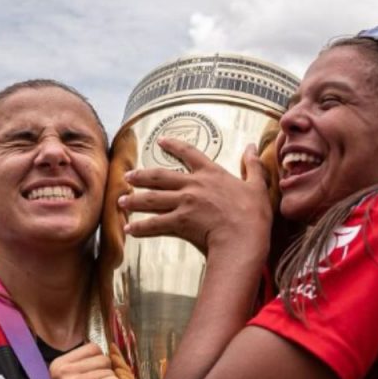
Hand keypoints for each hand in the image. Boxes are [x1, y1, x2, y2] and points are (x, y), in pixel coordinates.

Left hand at [121, 138, 271, 259]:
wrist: (243, 237)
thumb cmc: (253, 215)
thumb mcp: (257, 186)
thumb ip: (252, 165)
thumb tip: (252, 146)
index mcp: (211, 174)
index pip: (189, 153)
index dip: (174, 145)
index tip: (161, 141)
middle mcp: (193, 185)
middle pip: (160, 176)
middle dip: (142, 176)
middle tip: (128, 176)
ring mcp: (184, 203)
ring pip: (152, 199)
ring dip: (135, 200)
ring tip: (121, 202)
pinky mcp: (179, 222)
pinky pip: (155, 224)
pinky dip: (141, 227)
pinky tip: (129, 229)